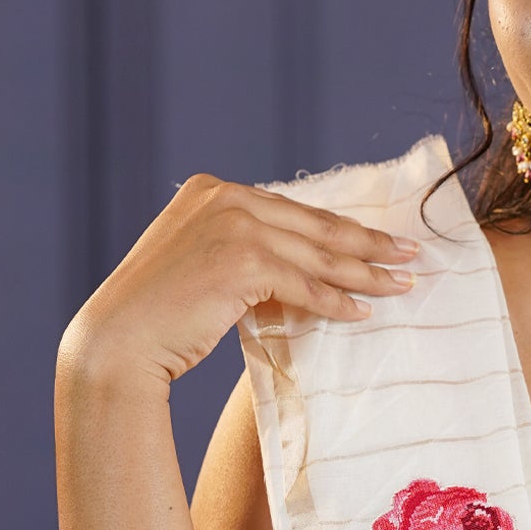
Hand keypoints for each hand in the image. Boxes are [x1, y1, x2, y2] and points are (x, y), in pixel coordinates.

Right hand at [58, 172, 421, 389]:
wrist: (119, 341)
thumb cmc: (162, 313)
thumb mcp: (205, 262)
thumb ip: (248, 249)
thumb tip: (308, 264)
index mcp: (213, 189)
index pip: (294, 211)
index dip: (340, 227)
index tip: (379, 238)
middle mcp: (225, 197)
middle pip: (315, 226)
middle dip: (369, 242)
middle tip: (411, 254)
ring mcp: (234, 226)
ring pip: (318, 255)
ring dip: (366, 273)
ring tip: (401, 284)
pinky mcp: (243, 262)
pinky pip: (305, 284)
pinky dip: (336, 300)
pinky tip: (362, 312)